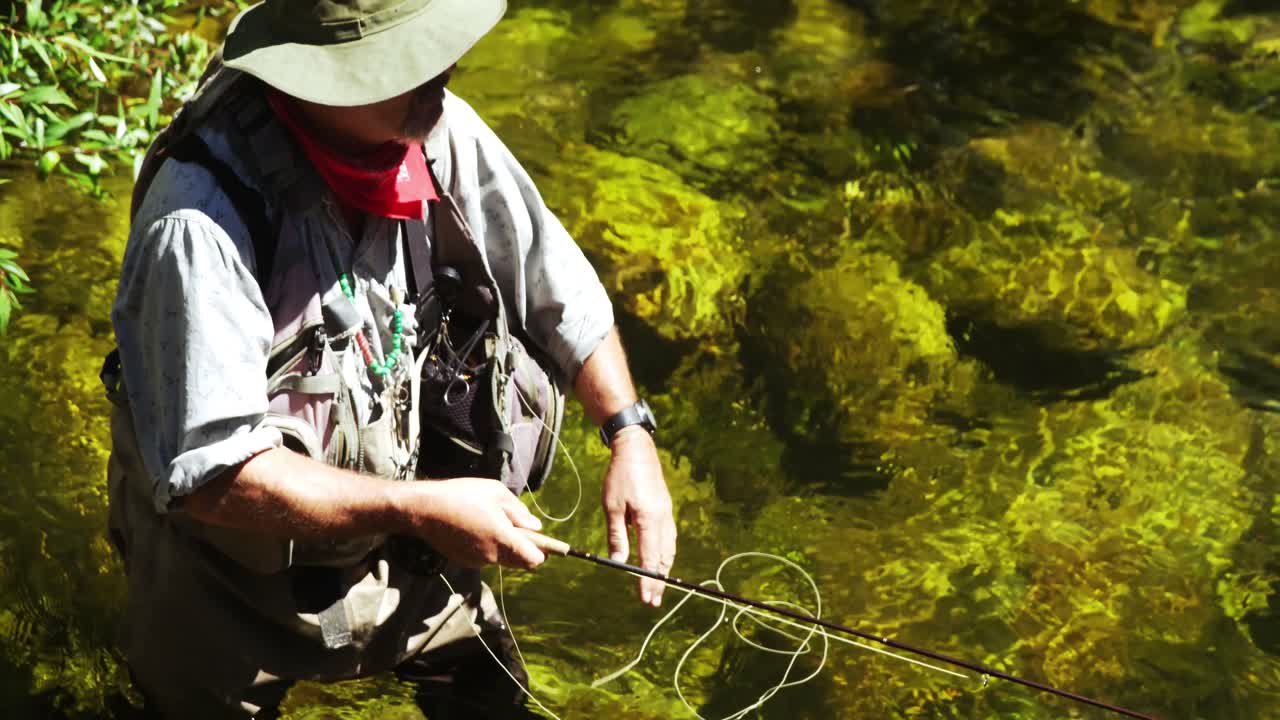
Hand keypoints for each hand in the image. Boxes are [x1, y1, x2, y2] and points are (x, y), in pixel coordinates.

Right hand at [393, 477, 546, 569]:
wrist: (423, 509)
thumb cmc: (462, 495)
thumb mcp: (496, 493)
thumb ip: (518, 512)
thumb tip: (535, 526)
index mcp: (503, 538)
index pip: (534, 559)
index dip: (544, 551)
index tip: (549, 543)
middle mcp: (492, 555)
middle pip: (521, 562)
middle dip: (527, 549)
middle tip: (522, 528)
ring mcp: (478, 561)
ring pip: (504, 559)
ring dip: (508, 547)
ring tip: (495, 522)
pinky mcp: (466, 561)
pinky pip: (487, 557)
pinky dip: (490, 547)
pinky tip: (478, 528)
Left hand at [602, 428, 676, 606]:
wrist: (636, 450)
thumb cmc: (620, 477)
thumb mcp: (612, 506)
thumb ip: (617, 535)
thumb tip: (618, 562)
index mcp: (648, 519)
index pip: (649, 558)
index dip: (648, 581)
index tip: (646, 598)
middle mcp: (662, 520)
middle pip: (663, 558)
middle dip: (658, 581)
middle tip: (653, 602)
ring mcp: (667, 514)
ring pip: (669, 549)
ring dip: (663, 570)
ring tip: (658, 586)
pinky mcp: (666, 510)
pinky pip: (669, 538)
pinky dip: (665, 554)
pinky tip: (661, 561)